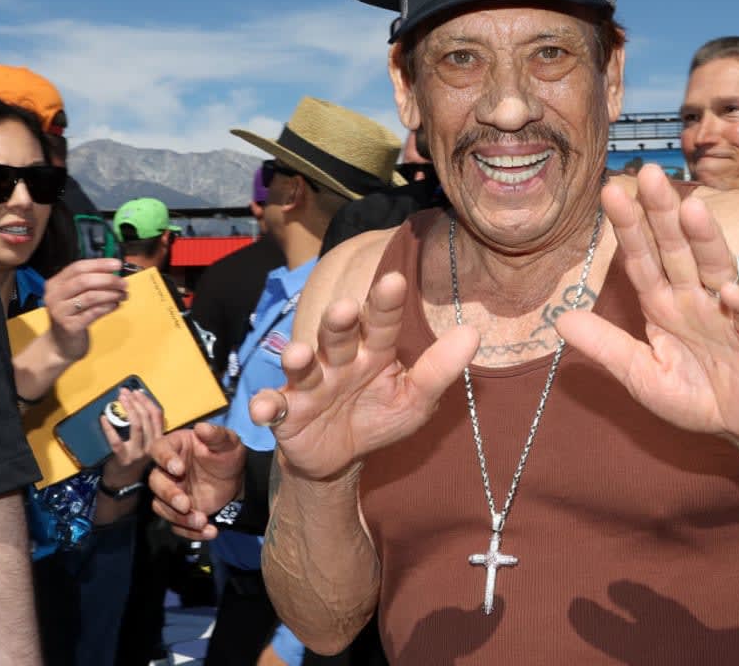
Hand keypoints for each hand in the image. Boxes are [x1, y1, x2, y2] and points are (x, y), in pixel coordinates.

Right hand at [42, 258, 126, 361]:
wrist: (61, 344)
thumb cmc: (73, 316)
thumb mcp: (77, 296)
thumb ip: (92, 283)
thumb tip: (115, 271)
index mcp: (55, 284)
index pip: (78, 267)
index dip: (99, 264)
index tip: (118, 264)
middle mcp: (54, 296)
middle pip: (84, 281)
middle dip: (108, 280)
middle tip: (124, 283)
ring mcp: (60, 312)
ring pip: (91, 297)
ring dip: (111, 294)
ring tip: (123, 295)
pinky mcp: (69, 326)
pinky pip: (94, 312)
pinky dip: (108, 307)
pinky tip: (115, 305)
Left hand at [100, 388, 164, 487]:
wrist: (123, 484)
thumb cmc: (134, 462)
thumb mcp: (147, 445)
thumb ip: (146, 430)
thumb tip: (135, 405)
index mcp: (159, 440)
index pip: (157, 416)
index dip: (147, 401)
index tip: (138, 391)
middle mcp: (152, 445)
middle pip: (146, 417)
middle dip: (135, 401)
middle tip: (125, 392)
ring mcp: (138, 452)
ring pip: (135, 426)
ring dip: (127, 409)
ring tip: (119, 399)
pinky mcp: (123, 458)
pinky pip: (116, 440)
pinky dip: (109, 427)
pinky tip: (103, 418)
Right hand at [148, 424, 245, 539]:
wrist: (236, 479)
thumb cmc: (227, 454)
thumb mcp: (227, 442)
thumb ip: (216, 435)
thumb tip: (202, 427)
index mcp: (175, 447)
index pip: (159, 450)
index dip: (165, 459)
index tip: (179, 469)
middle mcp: (166, 471)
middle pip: (155, 482)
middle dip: (169, 494)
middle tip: (186, 503)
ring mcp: (170, 492)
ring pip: (161, 506)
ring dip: (179, 517)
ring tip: (201, 520)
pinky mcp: (177, 512)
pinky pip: (176, 525)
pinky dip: (190, 532)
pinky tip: (209, 531)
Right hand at [246, 272, 479, 482]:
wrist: (340, 458)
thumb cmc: (379, 417)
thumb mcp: (415, 399)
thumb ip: (440, 369)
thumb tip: (473, 332)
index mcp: (373, 351)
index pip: (381, 322)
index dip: (385, 303)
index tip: (394, 280)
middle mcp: (338, 360)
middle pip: (336, 335)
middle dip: (337, 322)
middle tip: (343, 309)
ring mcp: (309, 385)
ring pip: (302, 365)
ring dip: (299, 358)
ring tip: (301, 354)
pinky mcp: (286, 413)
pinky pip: (273, 407)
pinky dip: (266, 406)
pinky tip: (265, 408)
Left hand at [555, 165, 738, 482]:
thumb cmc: (695, 394)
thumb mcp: (641, 375)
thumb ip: (607, 347)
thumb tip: (559, 320)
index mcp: (665, 304)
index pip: (642, 260)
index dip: (628, 228)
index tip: (610, 193)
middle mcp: (696, 299)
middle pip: (678, 250)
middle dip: (663, 214)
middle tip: (649, 174)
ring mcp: (731, 314)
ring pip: (718, 269)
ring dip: (706, 240)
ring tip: (692, 209)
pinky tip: (733, 292)